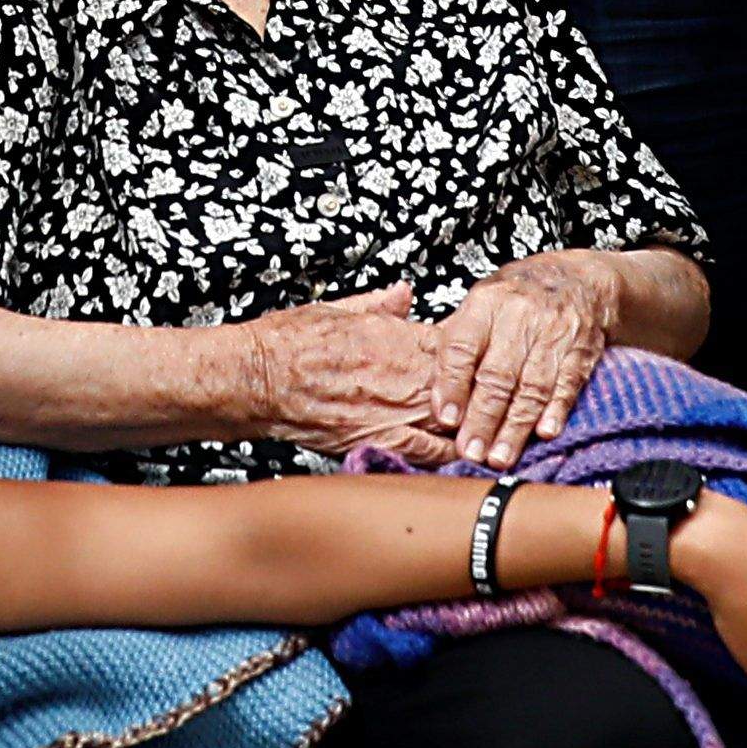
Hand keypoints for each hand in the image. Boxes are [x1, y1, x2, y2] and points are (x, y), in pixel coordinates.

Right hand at [235, 291, 466, 456]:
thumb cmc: (288, 343)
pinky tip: (456, 455)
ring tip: (482, 429)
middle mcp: (403, 375)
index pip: (460, 344)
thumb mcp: (338, 308)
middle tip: (490, 397)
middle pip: (467, 385)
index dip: (474, 353)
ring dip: (471, 424)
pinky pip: (427, 453)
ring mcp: (393, 410)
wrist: (256, 378)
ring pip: (456, 420)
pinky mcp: (376, 440)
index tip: (477, 358)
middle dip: (481, 392)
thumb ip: (379, 304)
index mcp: (399, 337)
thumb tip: (404, 292)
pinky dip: (447, 454)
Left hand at [422, 261, 613, 465]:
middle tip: (471, 451)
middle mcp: (520, 315)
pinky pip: (567, 384)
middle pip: (498, 374)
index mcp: (486, 303)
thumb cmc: (518, 299)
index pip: (462, 346)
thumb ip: (457, 343)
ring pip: (532, 386)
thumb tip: (435, 396)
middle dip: (483, 418)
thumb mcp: (481, 305)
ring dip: (515, 427)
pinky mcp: (582, 350)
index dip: (452, 385)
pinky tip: (544, 433)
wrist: (579, 279)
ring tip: (500, 456)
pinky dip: (556, 411)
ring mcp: (554, 332)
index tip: (446, 419)